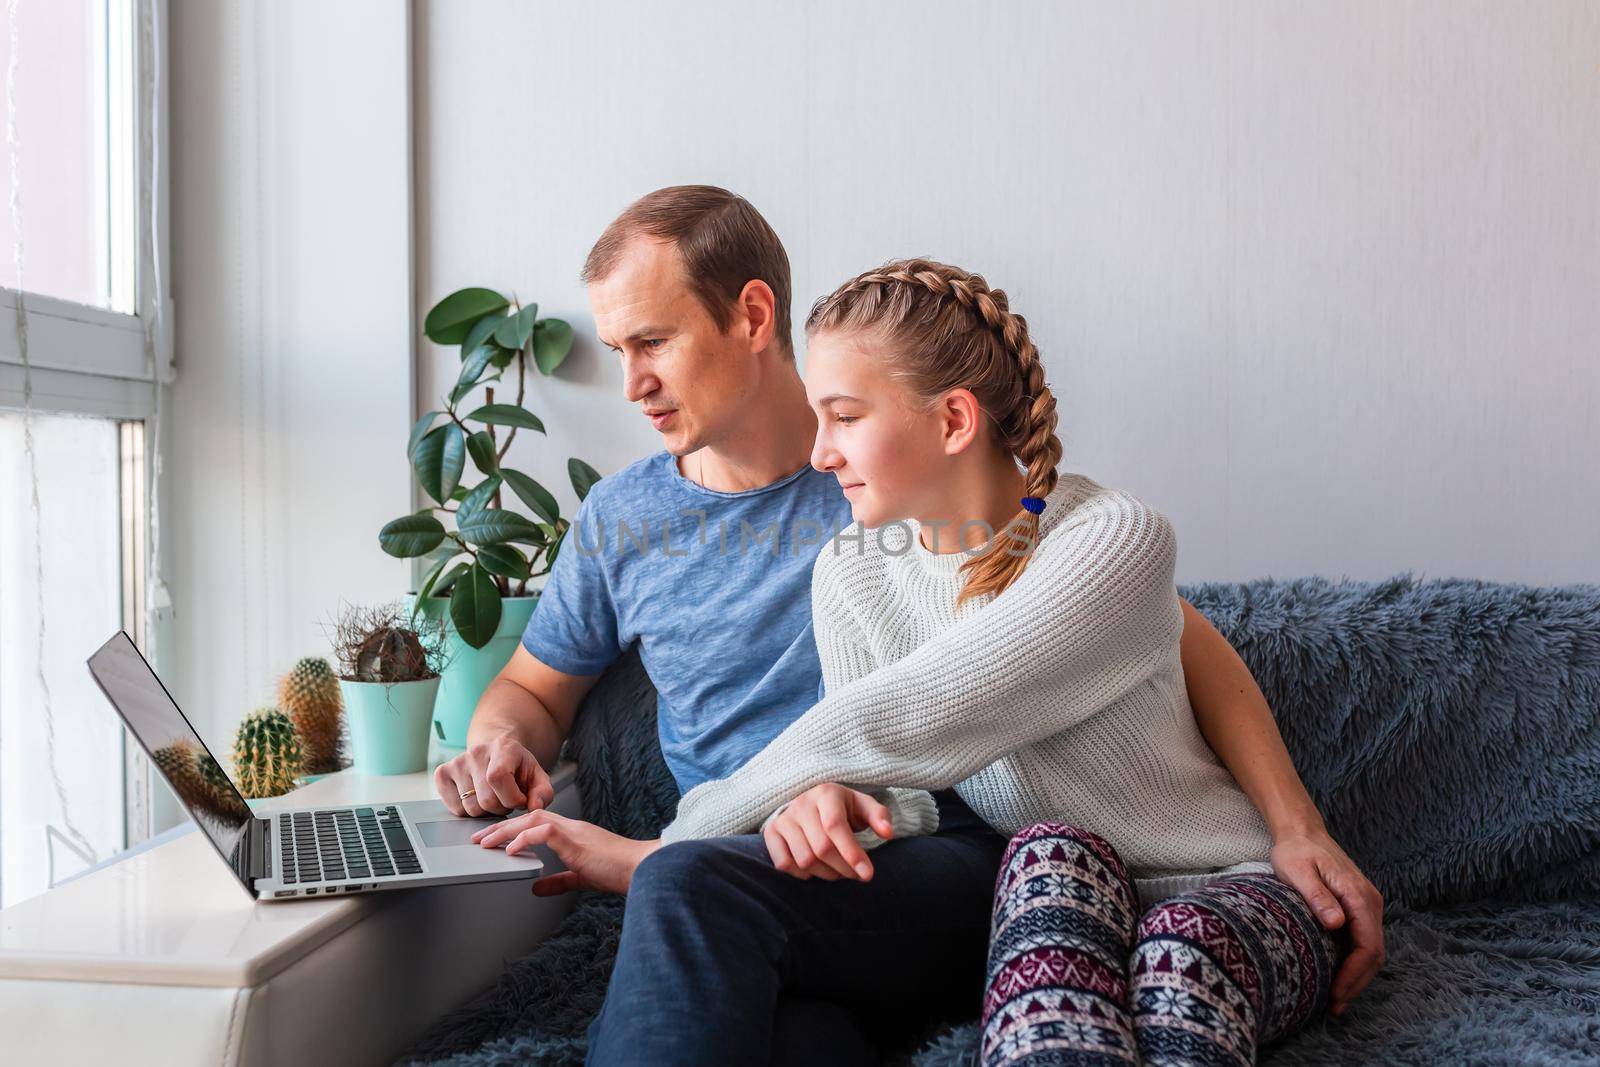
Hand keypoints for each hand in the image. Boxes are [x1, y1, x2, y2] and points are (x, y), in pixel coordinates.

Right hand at [434, 734, 553, 816]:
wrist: (496, 751)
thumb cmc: (517, 768)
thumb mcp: (537, 777)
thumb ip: (543, 793)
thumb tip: (535, 807)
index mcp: (502, 748)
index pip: (498, 777)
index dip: (511, 798)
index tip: (519, 800)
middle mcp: (476, 752)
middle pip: (485, 800)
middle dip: (501, 808)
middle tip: (506, 800)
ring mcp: (456, 762)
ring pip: (470, 808)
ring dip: (485, 811)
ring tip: (492, 797)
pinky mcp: (442, 774)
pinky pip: (455, 809)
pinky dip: (468, 812)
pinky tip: (476, 798)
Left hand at [473, 809, 661, 895]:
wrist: (643, 868)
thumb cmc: (620, 872)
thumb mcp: (582, 877)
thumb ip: (559, 880)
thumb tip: (537, 887)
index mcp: (573, 833)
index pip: (537, 821)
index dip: (512, 828)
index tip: (493, 837)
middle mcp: (572, 826)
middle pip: (529, 815)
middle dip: (501, 826)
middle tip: (479, 837)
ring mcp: (574, 831)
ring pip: (533, 818)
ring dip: (506, 829)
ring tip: (487, 842)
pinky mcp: (577, 840)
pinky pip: (545, 831)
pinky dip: (525, 839)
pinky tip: (512, 850)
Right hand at [763, 783, 894, 881]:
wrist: (812, 803)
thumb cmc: (844, 808)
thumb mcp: (864, 806)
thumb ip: (879, 816)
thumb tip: (887, 833)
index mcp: (826, 793)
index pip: (835, 826)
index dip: (852, 853)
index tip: (868, 874)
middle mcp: (801, 804)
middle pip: (821, 848)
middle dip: (844, 868)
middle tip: (856, 874)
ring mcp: (784, 819)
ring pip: (804, 860)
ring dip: (826, 874)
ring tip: (838, 870)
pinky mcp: (771, 833)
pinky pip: (784, 864)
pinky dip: (802, 874)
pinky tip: (816, 869)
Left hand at [1269, 828, 1385, 1016]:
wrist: (1301, 831)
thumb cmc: (1296, 851)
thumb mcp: (1298, 870)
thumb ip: (1316, 896)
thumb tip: (1336, 923)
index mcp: (1359, 896)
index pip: (1367, 945)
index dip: (1353, 974)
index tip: (1335, 993)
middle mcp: (1370, 903)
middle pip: (1374, 953)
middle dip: (1356, 982)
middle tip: (1334, 1006)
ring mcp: (1366, 906)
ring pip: (1370, 950)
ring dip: (1356, 976)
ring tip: (1335, 999)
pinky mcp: (1357, 908)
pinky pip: (1362, 941)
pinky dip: (1353, 962)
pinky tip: (1336, 975)